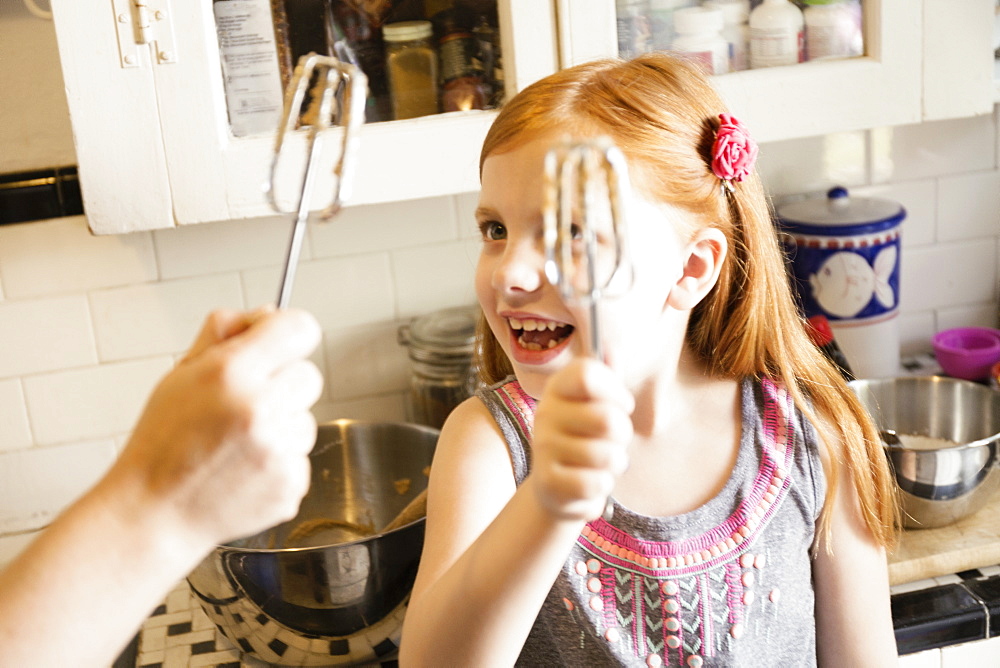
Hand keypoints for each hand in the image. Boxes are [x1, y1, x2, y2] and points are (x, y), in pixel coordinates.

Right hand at [105, 307, 322, 547]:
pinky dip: (280, 463)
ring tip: (239, 444)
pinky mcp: (290, 484)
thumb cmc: (163, 443)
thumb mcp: (180, 374)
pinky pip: (301, 457)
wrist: (155, 513)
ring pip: (306, 420)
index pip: (299, 328)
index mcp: (230, 373)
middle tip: (246, 405)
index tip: (281, 343)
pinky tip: (245, 470)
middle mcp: (259, 409)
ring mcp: (278, 450)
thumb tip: (268, 313)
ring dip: (282, 427)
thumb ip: (224, 334)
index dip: (291, 333)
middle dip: (283, 385)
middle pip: (310, 375)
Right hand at [528, 358, 633, 520]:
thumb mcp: (595, 404)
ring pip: (608, 454)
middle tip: (612, 439)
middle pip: (608, 419)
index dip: (615, 389)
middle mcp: (545, 413)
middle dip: (623, 434)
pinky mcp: (548, 482)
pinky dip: (602, 485)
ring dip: (615, 462)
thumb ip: (606, 377)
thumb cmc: (585, 438)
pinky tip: (589, 481)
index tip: (622, 403)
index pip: (588, 374)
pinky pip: (597, 483)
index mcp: (558, 388)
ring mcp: (544, 448)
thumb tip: (612, 348)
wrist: (555, 488)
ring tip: (600, 461)